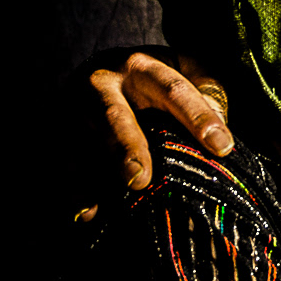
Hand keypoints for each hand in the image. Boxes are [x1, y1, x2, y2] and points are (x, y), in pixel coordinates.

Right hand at [69, 47, 234, 222]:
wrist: (101, 66)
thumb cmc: (155, 76)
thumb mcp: (185, 69)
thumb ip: (207, 93)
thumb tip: (221, 133)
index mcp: (144, 67)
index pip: (175, 90)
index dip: (199, 117)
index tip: (222, 147)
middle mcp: (105, 85)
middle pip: (115, 117)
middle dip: (127, 147)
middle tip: (140, 179)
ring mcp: (76, 110)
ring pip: (83, 144)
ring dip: (94, 175)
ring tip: (106, 203)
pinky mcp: (58, 132)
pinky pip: (64, 163)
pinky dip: (75, 189)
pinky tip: (87, 214)